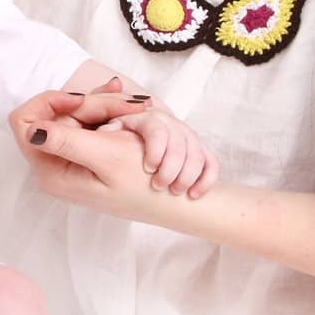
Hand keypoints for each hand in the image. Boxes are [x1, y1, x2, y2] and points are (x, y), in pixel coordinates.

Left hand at [8, 79, 217, 222]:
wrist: (173, 201)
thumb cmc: (143, 185)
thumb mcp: (106, 158)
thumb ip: (67, 141)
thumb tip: (31, 129)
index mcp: (51, 170)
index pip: (24, 122)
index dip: (49, 102)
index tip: (81, 99)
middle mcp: (55, 165)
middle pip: (55, 114)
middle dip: (88, 102)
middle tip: (126, 102)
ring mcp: (71, 159)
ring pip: (74, 114)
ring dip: (101, 103)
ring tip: (133, 102)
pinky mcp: (87, 155)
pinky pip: (88, 122)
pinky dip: (106, 110)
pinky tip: (127, 104)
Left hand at [94, 101, 219, 197]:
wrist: (137, 148)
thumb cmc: (118, 143)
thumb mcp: (107, 135)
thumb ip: (105, 133)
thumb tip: (102, 133)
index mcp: (146, 119)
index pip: (158, 130)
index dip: (156, 150)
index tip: (149, 169)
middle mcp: (170, 125)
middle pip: (180, 143)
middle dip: (172, 168)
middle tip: (159, 186)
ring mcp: (186, 137)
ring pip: (197, 154)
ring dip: (188, 176)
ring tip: (174, 192)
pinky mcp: (198, 151)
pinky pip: (211, 163)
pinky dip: (206, 180)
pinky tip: (193, 195)